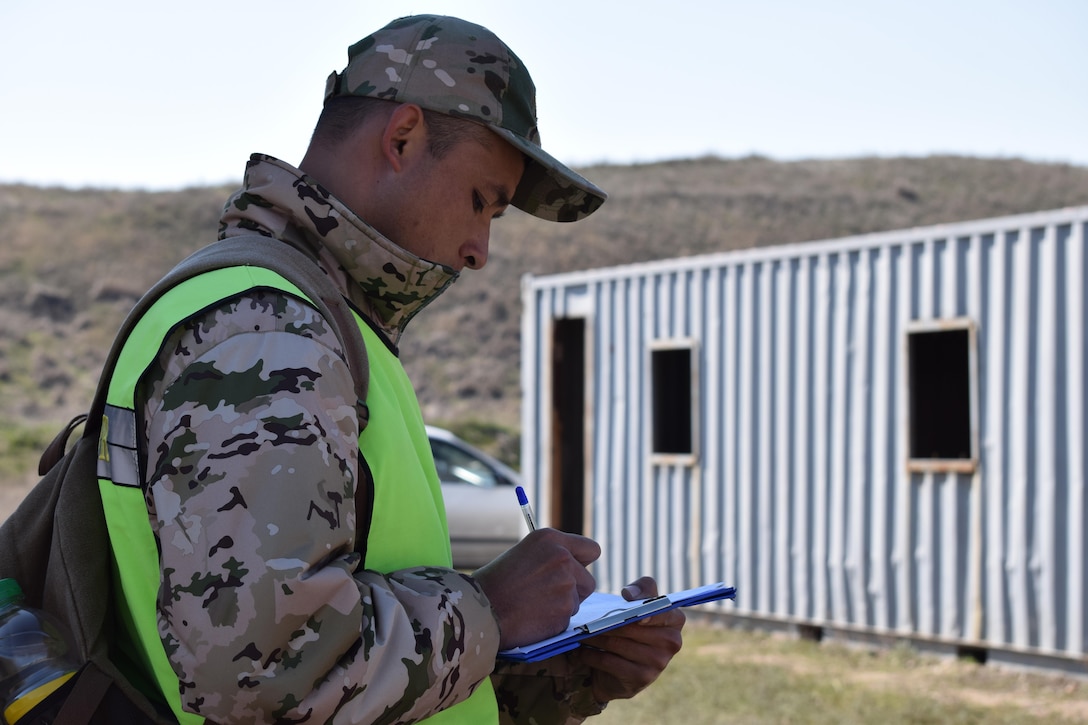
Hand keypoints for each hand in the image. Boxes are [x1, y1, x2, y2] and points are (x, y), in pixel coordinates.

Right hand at [472, 528, 599, 648]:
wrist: (480, 610)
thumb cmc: (495, 583)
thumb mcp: (522, 554)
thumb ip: (549, 557)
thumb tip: (573, 567)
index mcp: (550, 539)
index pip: (591, 549)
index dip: (582, 563)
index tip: (576, 571)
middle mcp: (563, 558)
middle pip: (588, 580)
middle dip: (574, 590)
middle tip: (549, 595)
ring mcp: (566, 584)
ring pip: (577, 601)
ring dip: (562, 606)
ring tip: (534, 605)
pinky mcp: (565, 609)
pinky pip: (567, 619)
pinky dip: (554, 621)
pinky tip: (532, 617)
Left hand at [573, 576, 684, 703]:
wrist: (622, 673)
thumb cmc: (631, 631)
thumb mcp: (638, 609)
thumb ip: (640, 592)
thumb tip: (629, 595)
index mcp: (674, 620)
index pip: (660, 605)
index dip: (644, 602)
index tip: (626, 600)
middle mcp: (672, 642)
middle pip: (632, 625)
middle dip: (606, 621)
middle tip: (587, 619)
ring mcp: (659, 662)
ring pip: (618, 643)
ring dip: (595, 637)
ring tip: (581, 632)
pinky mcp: (642, 678)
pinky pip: (610, 662)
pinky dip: (593, 655)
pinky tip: (583, 651)